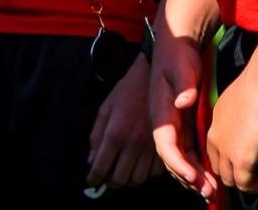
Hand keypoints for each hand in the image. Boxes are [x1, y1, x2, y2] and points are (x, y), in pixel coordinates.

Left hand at [87, 54, 157, 188]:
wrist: (154, 75)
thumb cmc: (127, 91)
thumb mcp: (105, 108)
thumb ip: (96, 135)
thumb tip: (91, 161)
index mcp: (116, 132)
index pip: (101, 168)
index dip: (93, 179)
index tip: (91, 181)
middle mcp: (134, 142)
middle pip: (120, 179)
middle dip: (110, 181)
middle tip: (107, 176)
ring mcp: (152, 145)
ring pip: (138, 179)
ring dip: (128, 180)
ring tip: (123, 171)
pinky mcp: (166, 143)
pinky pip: (155, 172)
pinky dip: (146, 173)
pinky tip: (140, 164)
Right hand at [148, 28, 217, 198]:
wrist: (179, 44)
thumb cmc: (179, 54)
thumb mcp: (181, 66)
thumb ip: (184, 84)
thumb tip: (184, 102)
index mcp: (160, 112)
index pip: (165, 144)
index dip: (178, 163)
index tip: (193, 176)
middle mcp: (163, 123)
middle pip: (172, 158)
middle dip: (188, 177)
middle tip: (208, 191)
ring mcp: (173, 126)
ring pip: (181, 158)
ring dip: (194, 175)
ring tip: (212, 190)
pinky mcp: (183, 125)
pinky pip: (188, 151)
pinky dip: (197, 165)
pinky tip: (210, 175)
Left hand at [206, 67, 257, 195]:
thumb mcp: (242, 97)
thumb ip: (241, 112)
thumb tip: (253, 117)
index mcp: (215, 120)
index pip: (214, 148)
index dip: (225, 158)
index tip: (241, 161)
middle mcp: (216, 137)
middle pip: (218, 166)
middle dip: (231, 174)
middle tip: (250, 176)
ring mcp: (227, 150)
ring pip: (229, 178)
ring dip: (244, 184)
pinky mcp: (241, 159)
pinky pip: (245, 184)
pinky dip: (255, 188)